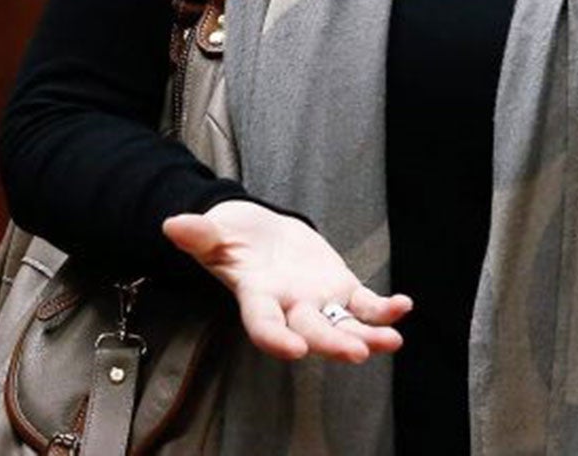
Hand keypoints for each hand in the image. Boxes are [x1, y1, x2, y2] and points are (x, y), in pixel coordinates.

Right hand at [163, 200, 412, 363]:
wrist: (256, 237)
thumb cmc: (231, 239)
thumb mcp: (214, 233)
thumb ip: (200, 234)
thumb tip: (173, 224)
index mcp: (257, 296)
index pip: (263, 324)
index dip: (276, 339)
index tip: (294, 350)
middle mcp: (290, 307)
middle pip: (312, 331)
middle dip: (334, 344)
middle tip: (357, 353)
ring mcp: (318, 302)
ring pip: (344, 326)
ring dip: (369, 335)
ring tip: (392, 341)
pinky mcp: (340, 289)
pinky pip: (364, 304)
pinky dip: (384, 309)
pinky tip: (404, 307)